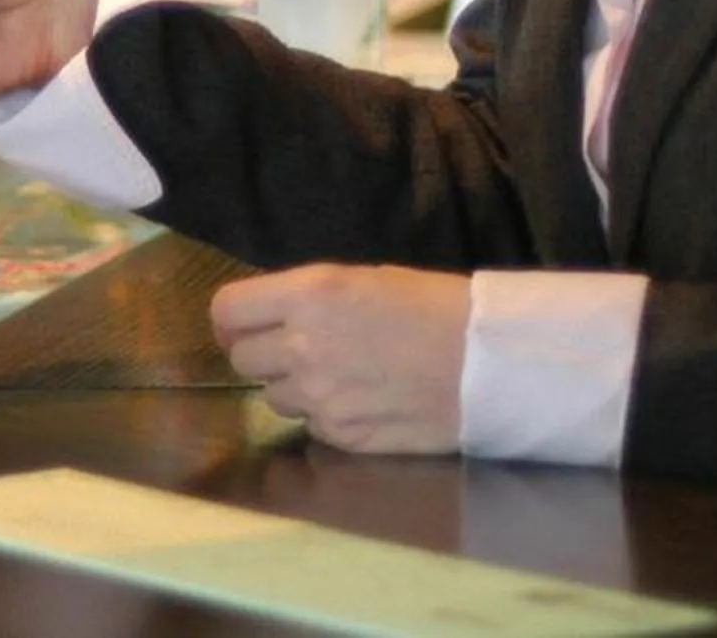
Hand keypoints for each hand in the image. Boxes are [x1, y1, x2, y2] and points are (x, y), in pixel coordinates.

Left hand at [210, 264, 468, 455]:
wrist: (489, 362)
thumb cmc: (431, 307)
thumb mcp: (359, 280)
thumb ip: (304, 300)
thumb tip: (266, 317)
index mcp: (308, 295)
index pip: (227, 311)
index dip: (231, 320)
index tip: (242, 326)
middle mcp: (303, 347)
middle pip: (242, 359)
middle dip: (262, 354)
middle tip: (295, 351)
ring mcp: (321, 398)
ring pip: (274, 398)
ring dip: (294, 387)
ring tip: (340, 375)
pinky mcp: (343, 436)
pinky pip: (311, 426)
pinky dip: (326, 416)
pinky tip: (362, 400)